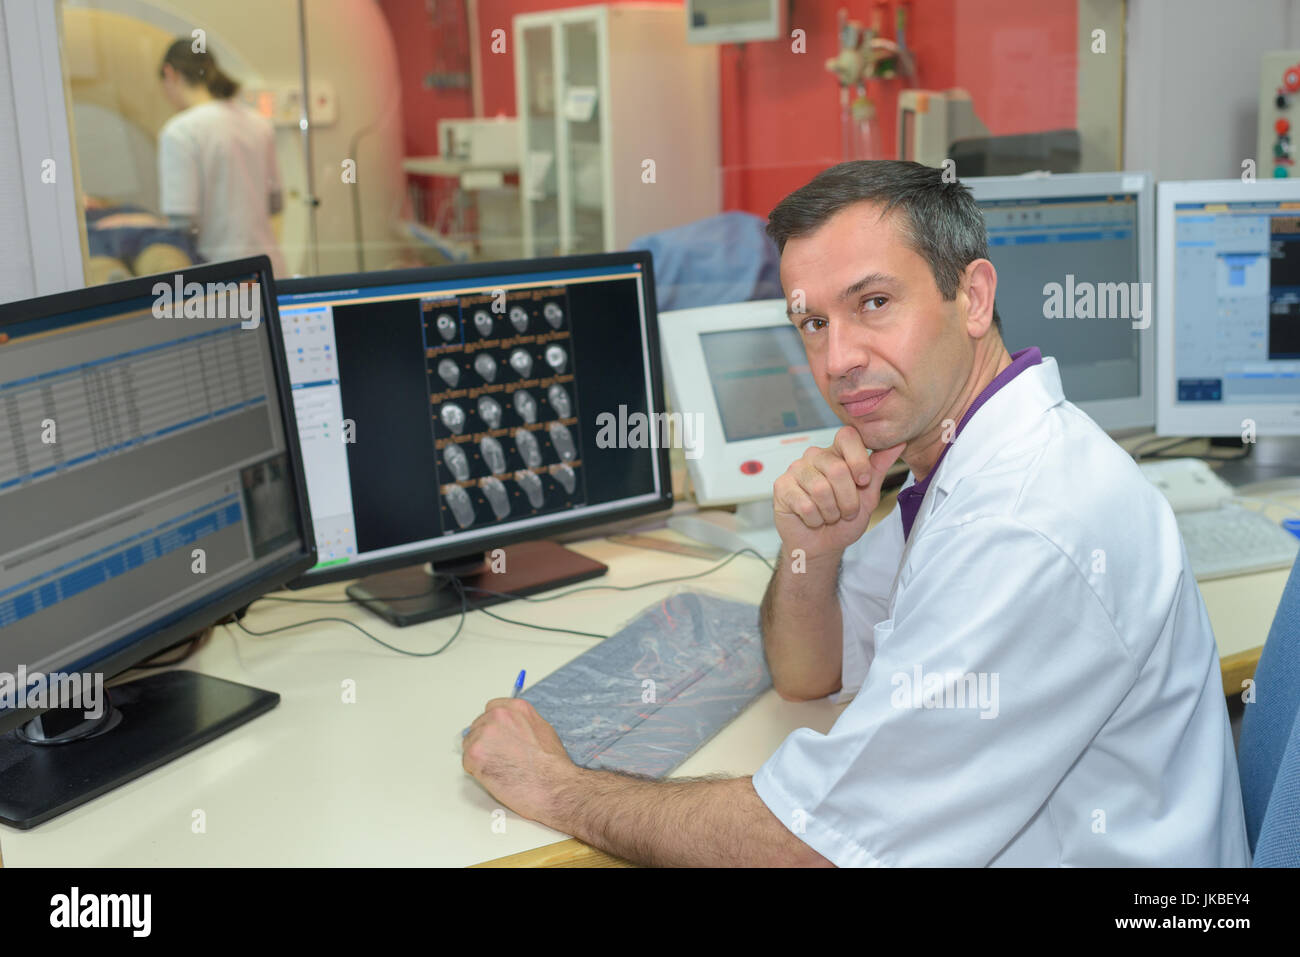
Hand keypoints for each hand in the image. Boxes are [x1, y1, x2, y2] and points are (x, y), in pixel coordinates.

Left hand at [462, 697, 576, 823]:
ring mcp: (485, 734)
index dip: (494, 727)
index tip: (497, 738)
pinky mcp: (475, 754)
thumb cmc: (552, 765)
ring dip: (480, 757)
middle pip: (478, 726)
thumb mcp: (542, 730)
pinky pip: (467, 762)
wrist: (552, 786)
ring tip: (500, 769)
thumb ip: (521, 724)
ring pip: (470, 744)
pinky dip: (477, 771)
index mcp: (515, 708)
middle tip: (499, 759)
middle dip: (485, 742)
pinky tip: (495, 776)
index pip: (492, 709)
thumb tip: (511, 730)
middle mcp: (498, 716)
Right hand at [772, 428, 904, 561]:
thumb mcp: (868, 495)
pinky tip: (812, 519)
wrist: (822, 545)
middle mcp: (815, 456)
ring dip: (831, 512)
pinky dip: (814, 519)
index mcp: (837, 453)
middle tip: (846, 511)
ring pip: (820, 489)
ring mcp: (796, 469)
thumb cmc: (844, 520)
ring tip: (829, 516)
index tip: (864, 481)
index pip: (847, 436)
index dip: (858, 460)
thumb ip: (878, 469)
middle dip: (848, 500)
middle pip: (837, 469)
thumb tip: (898, 443)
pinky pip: (804, 503)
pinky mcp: (782, 486)